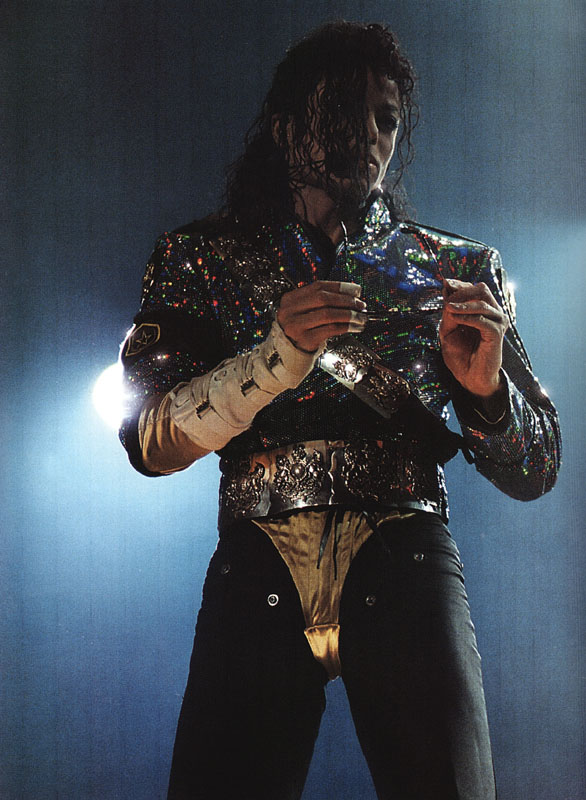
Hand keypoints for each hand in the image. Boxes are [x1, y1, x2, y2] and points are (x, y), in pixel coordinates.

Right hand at [277, 280, 365, 352]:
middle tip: (360, 305)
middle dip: (346, 300)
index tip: (356, 290)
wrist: (287, 353)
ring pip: (328, 314)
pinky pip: (330, 329)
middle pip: (323, 298)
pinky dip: (345, 327)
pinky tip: (354, 327)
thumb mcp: (304, 312)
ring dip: (349, 314)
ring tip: (361, 317)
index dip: (339, 287)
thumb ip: (320, 302)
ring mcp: (296, 325)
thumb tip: (351, 294)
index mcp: (290, 299)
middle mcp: (290, 310)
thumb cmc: (300, 330)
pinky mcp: (305, 339)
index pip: (318, 286)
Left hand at [439, 278, 508, 397]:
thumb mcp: (448, 330)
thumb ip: (448, 312)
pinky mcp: (497, 334)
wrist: (470, 377)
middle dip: (462, 292)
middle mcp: (493, 313)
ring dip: (463, 303)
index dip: (460, 284)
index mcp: (483, 309)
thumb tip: (446, 288)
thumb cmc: (460, 355)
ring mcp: (497, 322)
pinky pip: (482, 320)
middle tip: (446, 301)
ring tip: (448, 308)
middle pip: (481, 289)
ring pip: (482, 302)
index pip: (474, 288)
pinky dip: (467, 317)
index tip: (445, 283)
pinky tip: (454, 318)